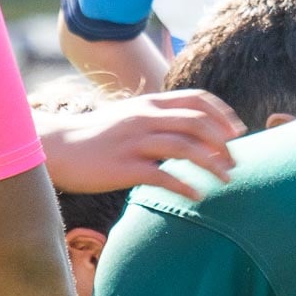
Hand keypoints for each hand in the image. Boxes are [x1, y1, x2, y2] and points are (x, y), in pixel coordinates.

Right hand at [37, 91, 243, 199]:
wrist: (56, 147)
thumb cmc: (99, 135)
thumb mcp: (131, 116)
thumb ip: (161, 118)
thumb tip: (198, 129)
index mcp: (149, 104)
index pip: (198, 100)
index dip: (224, 116)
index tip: (239, 133)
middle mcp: (144, 118)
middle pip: (197, 123)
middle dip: (223, 144)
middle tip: (235, 162)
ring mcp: (134, 142)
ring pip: (185, 148)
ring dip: (212, 165)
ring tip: (226, 180)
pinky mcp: (123, 167)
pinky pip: (162, 177)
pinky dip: (184, 186)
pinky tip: (197, 196)